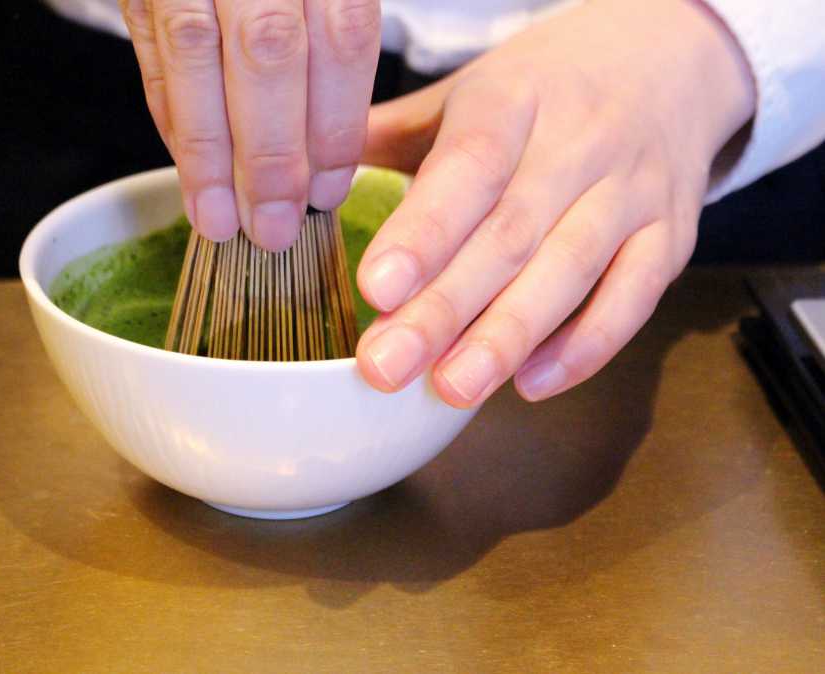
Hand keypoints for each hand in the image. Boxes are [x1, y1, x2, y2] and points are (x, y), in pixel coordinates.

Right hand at [120, 0, 379, 249]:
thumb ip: (334, 42)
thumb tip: (329, 159)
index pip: (341, 35)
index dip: (337, 124)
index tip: (330, 191)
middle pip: (269, 53)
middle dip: (271, 155)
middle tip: (276, 230)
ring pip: (197, 56)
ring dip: (209, 154)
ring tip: (222, 224)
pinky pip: (152, 54)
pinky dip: (172, 121)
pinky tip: (191, 175)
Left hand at [355, 0, 754, 406]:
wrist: (671, 56)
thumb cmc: (548, 84)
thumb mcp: (471, 87)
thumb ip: (395, 134)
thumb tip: (307, 175)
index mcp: (516, 98)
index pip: (469, 167)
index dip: (425, 232)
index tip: (376, 289)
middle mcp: (581, 142)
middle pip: (511, 233)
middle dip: (445, 309)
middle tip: (386, 367)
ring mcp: (633, 191)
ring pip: (570, 270)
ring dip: (507, 338)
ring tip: (451, 389)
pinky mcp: (671, 236)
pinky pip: (634, 298)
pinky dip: (585, 348)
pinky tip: (529, 384)